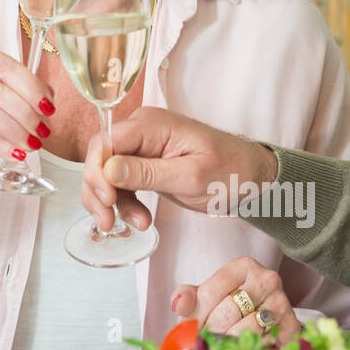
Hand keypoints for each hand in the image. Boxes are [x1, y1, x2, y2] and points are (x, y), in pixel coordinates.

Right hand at [80, 106, 277, 232]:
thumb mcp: (191, 176)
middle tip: (108, 222)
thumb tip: (108, 169)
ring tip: (137, 224)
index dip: (98, 170)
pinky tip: (138, 219)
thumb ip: (148, 172)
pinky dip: (123, 202)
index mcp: (152, 125)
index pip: (106, 140)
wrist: (252, 177)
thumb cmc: (231, 170)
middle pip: (100, 157)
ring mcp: (141, 148)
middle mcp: (141, 131)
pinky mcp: (144, 166)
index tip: (107, 199)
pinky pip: (119, 182)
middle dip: (99, 191)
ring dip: (112, 202)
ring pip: (106, 173)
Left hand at [170, 256, 302, 347]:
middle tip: (206, 340)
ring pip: (247, 329)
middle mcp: (267, 279)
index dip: (197, 315)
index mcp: (243, 265)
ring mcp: (282, 302)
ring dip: (229, 343)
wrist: (260, 316)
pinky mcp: (292, 326)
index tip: (192, 328)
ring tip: (222, 344)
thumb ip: (188, 296)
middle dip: (212, 330)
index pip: (211, 292)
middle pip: (228, 311)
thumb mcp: (205, 295)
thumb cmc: (228, 302)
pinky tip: (242, 348)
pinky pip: (265, 343)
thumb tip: (179, 304)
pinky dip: (250, 349)